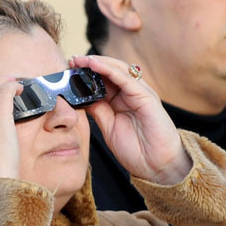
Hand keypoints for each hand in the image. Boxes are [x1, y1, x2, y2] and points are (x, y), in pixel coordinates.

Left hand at [70, 55, 190, 184]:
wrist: (157, 166)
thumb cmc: (137, 150)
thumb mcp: (109, 128)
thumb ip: (99, 111)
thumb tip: (82, 98)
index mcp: (121, 100)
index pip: (103, 80)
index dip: (86, 73)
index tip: (69, 69)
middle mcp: (131, 93)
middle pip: (109, 71)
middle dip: (89, 64)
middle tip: (71, 60)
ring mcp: (140, 93)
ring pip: (117, 70)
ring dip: (97, 62)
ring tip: (80, 59)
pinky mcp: (146, 97)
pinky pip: (126, 79)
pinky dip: (109, 70)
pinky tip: (95, 65)